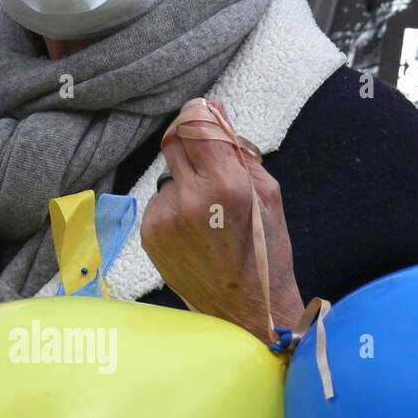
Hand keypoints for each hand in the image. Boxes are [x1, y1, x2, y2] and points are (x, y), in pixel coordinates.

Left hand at [141, 98, 303, 341]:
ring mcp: (165, 217)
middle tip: (208, 160)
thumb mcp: (268, 193)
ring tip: (208, 212)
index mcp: (226, 185)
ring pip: (167, 174)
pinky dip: (174, 205)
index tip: (203, 112)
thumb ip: (237, 149)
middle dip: (189, 142)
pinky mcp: (149, 233)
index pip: (194, 123)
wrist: (246, 308)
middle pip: (173, 141)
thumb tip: (213, 109)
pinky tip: (195, 230)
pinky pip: (159, 201)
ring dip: (184, 180)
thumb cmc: (266, 250)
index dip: (197, 112)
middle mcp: (190, 199)